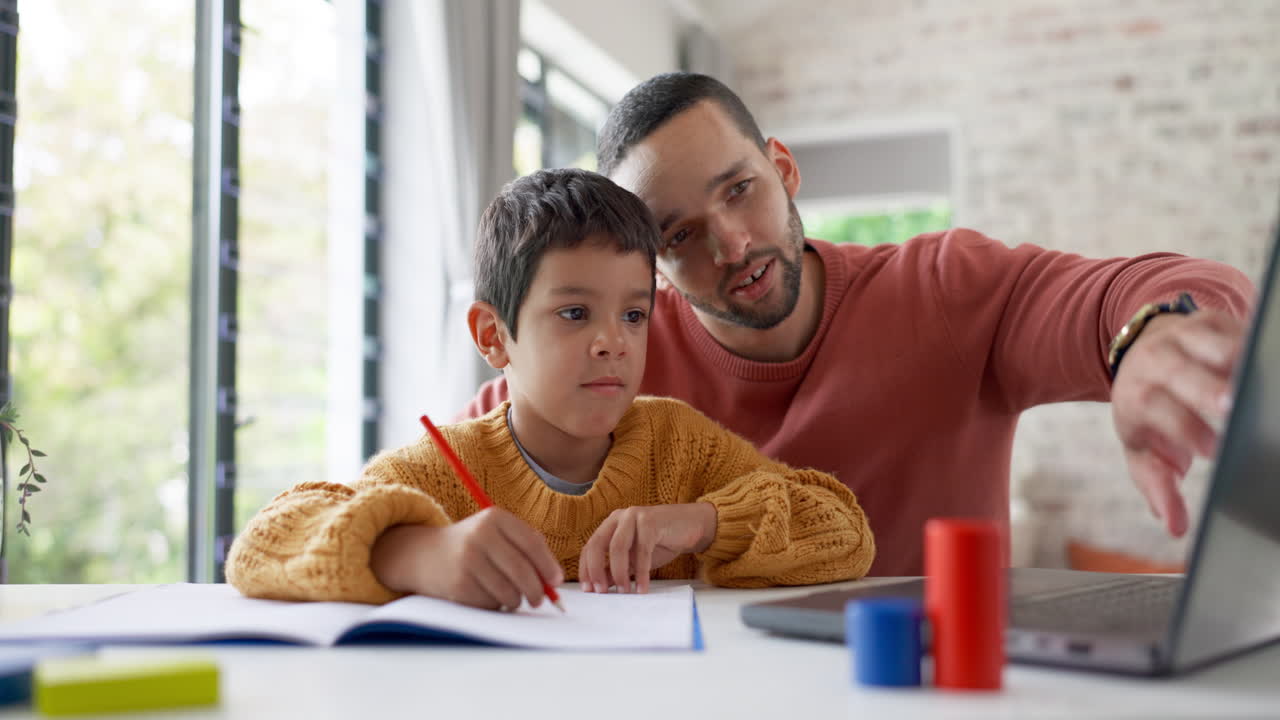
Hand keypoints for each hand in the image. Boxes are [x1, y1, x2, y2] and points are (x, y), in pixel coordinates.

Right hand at [370, 507, 562, 610]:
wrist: (423, 554)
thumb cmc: (473, 545)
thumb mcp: (496, 533)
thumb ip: (526, 548)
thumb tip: (554, 580)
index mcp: (495, 518)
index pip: (532, 543)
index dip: (548, 565)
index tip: (556, 581)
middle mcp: (480, 535)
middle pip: (522, 570)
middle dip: (537, 591)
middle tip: (540, 600)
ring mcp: (467, 560)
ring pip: (509, 591)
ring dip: (515, 600)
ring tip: (508, 596)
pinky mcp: (458, 584)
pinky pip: (491, 603)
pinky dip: (494, 605)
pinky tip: (485, 594)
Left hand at [578, 503, 716, 593]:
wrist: (692, 526)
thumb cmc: (661, 543)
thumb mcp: (635, 559)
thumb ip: (617, 569)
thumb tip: (600, 588)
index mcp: (611, 525)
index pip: (590, 547)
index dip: (586, 569)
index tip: (588, 590)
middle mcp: (619, 517)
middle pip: (597, 544)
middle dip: (596, 570)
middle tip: (600, 592)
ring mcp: (634, 516)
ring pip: (617, 547)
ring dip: (619, 573)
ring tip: (624, 592)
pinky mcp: (651, 521)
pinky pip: (642, 550)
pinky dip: (642, 572)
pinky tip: (643, 587)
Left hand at [1110, 309, 1245, 536]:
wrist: (1141, 352)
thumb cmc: (1146, 409)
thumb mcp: (1140, 448)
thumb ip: (1157, 485)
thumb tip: (1176, 527)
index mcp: (1139, 395)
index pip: (1160, 411)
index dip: (1186, 429)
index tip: (1213, 449)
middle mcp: (1159, 361)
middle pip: (1184, 373)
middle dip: (1209, 388)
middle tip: (1235, 405)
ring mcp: (1186, 337)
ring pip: (1215, 342)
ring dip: (1240, 358)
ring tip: (1264, 379)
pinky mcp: (1216, 321)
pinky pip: (1240, 328)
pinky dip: (1258, 345)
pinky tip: (1271, 362)